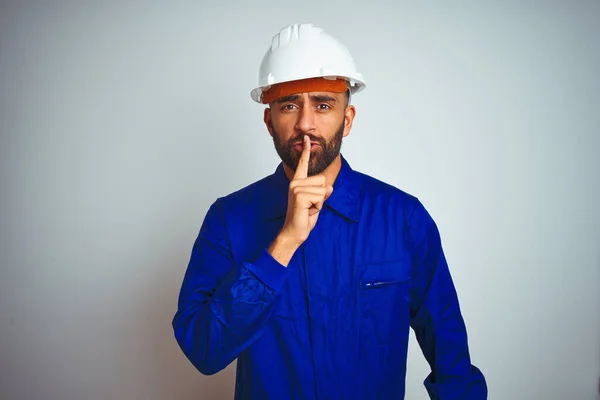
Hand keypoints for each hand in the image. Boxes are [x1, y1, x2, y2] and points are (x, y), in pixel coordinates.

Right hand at [267, 135, 332, 265]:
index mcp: (298, 182)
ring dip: (320, 203)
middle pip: (323, 180)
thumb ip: (323, 192)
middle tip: (310, 206)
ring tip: (308, 209)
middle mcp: (295, 182)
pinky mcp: (300, 195)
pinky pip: (320, 197)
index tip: (306, 138)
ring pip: (323, 190)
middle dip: (322, 196)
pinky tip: (307, 211)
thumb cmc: (304, 217)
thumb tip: (329, 187)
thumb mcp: (317, 202)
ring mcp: (296, 188)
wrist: (294, 232)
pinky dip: (318, 207)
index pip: (303, 163)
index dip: (306, 151)